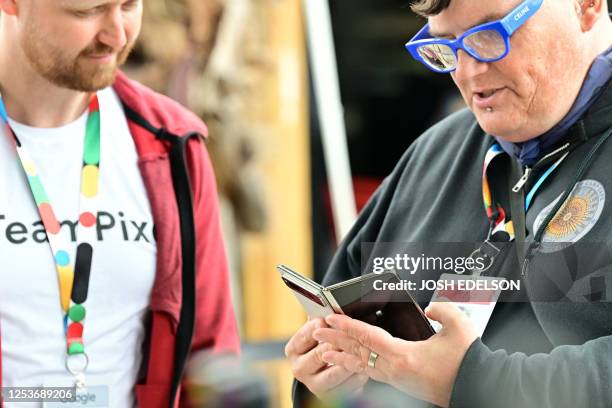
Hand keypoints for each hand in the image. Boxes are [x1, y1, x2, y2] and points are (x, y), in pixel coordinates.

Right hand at [285, 318, 368, 398]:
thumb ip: (320, 321)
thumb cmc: (321, 346)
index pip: (304, 336)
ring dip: (348, 362)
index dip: (316, 327)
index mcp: (293, 350)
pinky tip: (363, 368)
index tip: (325, 319)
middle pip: (319, 355)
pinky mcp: (327, 395)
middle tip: (348, 336)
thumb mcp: (317, 332)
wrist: (324, 372)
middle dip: (336, 344)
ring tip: (359, 354)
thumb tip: (328, 308)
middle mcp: (299, 368)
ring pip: (332, 373)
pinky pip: (344, 386)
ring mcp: (313, 384)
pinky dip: (355, 377)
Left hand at [312, 303, 477, 407]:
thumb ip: (443, 310)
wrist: (476, 388)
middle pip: (358, 351)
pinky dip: (355, 364)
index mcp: (404, 356)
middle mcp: (395, 370)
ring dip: (341, 353)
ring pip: (361, 364)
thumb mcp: (459, 327)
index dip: (348, 326)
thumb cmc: (468, 361)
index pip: (368, 337)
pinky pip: (370, 372)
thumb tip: (429, 307)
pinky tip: (349, 361)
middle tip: (316, 329)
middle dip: (335, 339)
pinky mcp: (400, 383)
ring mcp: (396, 379)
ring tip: (324, 348)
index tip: (331, 318)